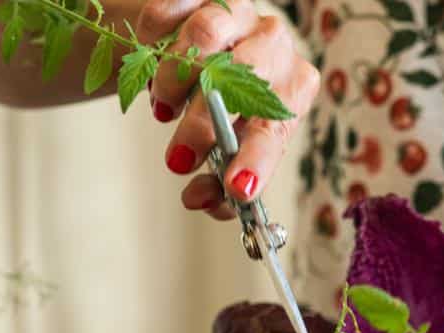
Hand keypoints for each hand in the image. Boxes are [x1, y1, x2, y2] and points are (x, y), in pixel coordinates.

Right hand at [137, 0, 319, 220]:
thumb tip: (203, 202)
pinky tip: (150, 62)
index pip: (277, 128)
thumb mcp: (226, 148)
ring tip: (163, 109)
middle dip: (206, 127)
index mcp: (293, 88)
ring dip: (175, 82)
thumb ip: (219, 183)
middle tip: (179, 159)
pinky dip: (154, 42)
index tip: (236, 188)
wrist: (187, 52)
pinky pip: (171, 10)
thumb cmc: (217, 108)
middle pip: (245, 81)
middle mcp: (275, 44)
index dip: (257, 160)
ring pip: (207, 37)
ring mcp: (239, 11)